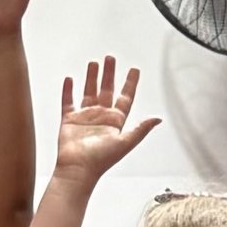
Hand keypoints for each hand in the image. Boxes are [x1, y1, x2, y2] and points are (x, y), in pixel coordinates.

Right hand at [55, 57, 160, 186]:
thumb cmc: (101, 160)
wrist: (78, 169)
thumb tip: (158, 119)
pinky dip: (68, 90)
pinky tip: (70, 79)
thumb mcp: (125, 142)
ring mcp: (85, 117)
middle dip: (109, 73)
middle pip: (107, 89)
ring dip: (91, 77)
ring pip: (89, 91)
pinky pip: (68, 101)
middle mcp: (102, 117)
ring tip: (94, 63)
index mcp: (116, 121)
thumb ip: (141, 129)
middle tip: (110, 58)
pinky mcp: (69, 120)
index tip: (134, 70)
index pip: (125, 97)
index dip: (130, 83)